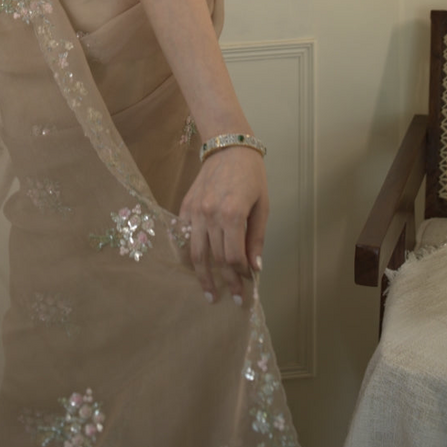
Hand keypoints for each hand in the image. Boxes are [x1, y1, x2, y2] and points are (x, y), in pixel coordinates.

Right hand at [179, 147, 268, 303]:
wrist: (228, 148)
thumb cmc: (251, 176)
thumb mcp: (262, 206)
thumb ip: (256, 238)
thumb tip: (255, 268)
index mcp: (232, 215)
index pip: (233, 257)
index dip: (241, 275)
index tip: (249, 286)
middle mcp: (210, 215)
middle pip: (216, 259)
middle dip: (227, 282)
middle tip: (234, 299)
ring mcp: (194, 211)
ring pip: (196, 253)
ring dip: (203, 277)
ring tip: (210, 294)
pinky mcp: (185, 207)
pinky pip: (184, 237)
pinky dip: (188, 255)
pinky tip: (194, 268)